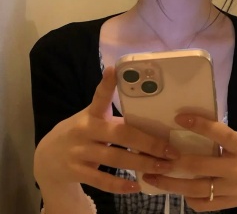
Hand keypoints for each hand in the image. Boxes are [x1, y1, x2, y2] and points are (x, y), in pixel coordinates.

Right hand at [34, 67, 179, 193]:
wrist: (47, 157)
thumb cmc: (81, 131)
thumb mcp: (92, 117)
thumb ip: (112, 115)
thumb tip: (149, 112)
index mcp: (92, 113)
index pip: (100, 97)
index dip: (107, 84)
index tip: (114, 70)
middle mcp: (85, 130)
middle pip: (120, 134)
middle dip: (147, 142)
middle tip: (170, 149)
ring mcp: (79, 151)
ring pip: (115, 158)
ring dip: (141, 164)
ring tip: (163, 167)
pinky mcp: (76, 171)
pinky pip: (101, 180)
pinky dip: (120, 184)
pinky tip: (137, 185)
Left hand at [142, 115, 236, 213]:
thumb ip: (231, 139)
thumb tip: (204, 131)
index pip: (221, 134)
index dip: (201, 126)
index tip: (179, 118)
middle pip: (201, 167)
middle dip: (174, 163)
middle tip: (152, 156)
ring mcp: (234, 190)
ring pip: (199, 189)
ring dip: (173, 184)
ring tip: (152, 177)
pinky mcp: (233, 204)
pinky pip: (208, 205)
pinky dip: (191, 200)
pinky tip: (179, 194)